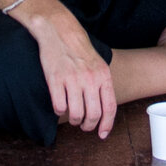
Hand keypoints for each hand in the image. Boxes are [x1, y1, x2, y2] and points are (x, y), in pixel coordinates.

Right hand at [22, 0, 117, 136]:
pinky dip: (59, 111)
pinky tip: (59, 105)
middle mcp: (90, 78)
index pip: (109, 107)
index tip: (102, 134)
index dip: (107, 125)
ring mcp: (72, 79)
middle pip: (93, 115)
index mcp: (103, 75)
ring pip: (76, 114)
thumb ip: (102, 85)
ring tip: (73, 116)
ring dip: (74, 120)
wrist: (60, 30)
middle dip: (88, 125)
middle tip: (84, 125)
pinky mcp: (55, 80)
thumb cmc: (80, 49)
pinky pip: (59, 107)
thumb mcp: (98, 64)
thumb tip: (104, 111)